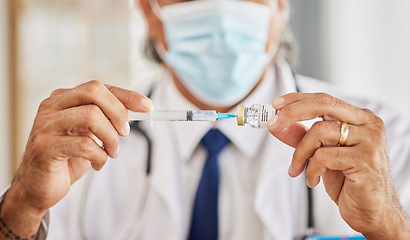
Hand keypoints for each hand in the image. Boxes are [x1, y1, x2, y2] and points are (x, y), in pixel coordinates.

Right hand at [1, 81, 151, 236]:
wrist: (40, 187)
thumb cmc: (68, 158)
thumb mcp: (91, 134)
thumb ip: (106, 119)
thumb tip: (137, 108)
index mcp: (63, 99)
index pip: (98, 87)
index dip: (126, 95)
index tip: (147, 106)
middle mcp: (51, 106)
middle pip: (93, 92)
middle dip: (118, 112)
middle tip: (125, 133)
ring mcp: (45, 125)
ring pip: (91, 116)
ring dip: (110, 137)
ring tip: (112, 152)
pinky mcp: (44, 147)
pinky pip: (84, 145)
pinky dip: (99, 156)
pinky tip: (98, 165)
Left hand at [267, 93, 409, 238]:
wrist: (372, 212)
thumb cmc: (348, 182)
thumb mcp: (320, 154)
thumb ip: (300, 137)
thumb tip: (276, 124)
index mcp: (359, 118)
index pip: (324, 99)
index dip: (296, 100)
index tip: (275, 104)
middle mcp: (368, 125)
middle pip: (323, 104)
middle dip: (292, 113)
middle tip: (273, 124)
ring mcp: (369, 141)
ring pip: (319, 132)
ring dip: (299, 153)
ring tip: (297, 169)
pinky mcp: (365, 160)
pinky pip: (324, 156)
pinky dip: (311, 169)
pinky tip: (313, 180)